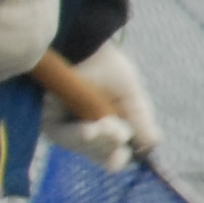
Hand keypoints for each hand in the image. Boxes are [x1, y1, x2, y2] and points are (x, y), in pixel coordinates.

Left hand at [40, 37, 159, 171]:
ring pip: (82, 148)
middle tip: (119, 135)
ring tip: (107, 128)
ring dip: (98, 141)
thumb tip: (154, 142)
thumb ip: (140, 117)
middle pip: (98, 155)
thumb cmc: (105, 65)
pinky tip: (91, 130)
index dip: (117, 158)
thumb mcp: (129, 93)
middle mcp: (86, 130)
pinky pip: (64, 136)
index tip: (123, 158)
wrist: (82, 44)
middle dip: (110, 147)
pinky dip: (79, 135)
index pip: (112, 154)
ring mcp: (65, 127)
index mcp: (107, 127)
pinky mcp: (48, 120)